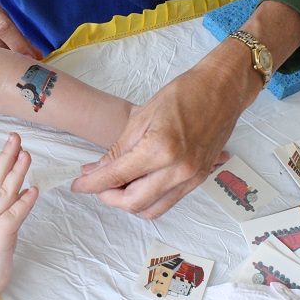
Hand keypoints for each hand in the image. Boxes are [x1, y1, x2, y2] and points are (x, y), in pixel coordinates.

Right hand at [0, 133, 37, 299]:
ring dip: (17, 173)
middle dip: (8, 156)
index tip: (13, 141)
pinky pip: (15, 215)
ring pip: (6, 192)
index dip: (4, 158)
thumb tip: (21, 191)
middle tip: (17, 137)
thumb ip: (4, 208)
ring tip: (27, 155)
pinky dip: (25, 202)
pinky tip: (33, 190)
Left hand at [71, 50, 258, 218]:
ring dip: (129, 202)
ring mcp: (191, 178)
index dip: (91, 184)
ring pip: (152, 209)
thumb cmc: (182, 95)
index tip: (77, 185)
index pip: (116, 177)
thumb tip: (96, 171)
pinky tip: (138, 183)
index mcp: (160, 149)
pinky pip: (169, 202)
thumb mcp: (141, 117)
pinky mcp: (200, 180)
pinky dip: (149, 199)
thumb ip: (118, 150)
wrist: (222, 90)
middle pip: (133, 203)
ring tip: (116, 185)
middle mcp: (177, 170)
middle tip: (95, 184)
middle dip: (108, 198)